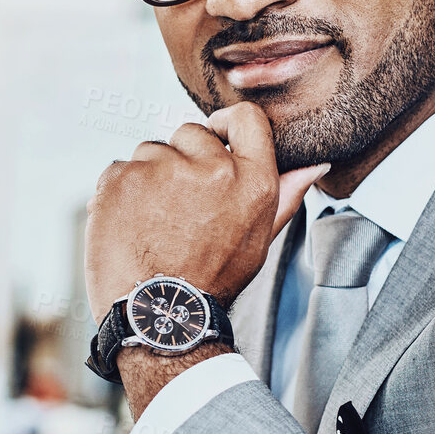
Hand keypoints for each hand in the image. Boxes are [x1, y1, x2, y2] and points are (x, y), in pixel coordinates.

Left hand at [84, 102, 329, 318]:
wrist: (159, 314)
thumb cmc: (210, 280)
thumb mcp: (259, 239)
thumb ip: (286, 194)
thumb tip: (314, 164)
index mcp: (252, 180)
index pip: (246, 119)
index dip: (226, 124)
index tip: (215, 136)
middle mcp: (211, 168)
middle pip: (190, 133)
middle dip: (182, 160)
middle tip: (178, 207)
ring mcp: (163, 169)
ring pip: (152, 150)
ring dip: (150, 176)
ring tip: (153, 222)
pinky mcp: (124, 176)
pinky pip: (121, 168)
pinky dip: (121, 191)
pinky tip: (130, 224)